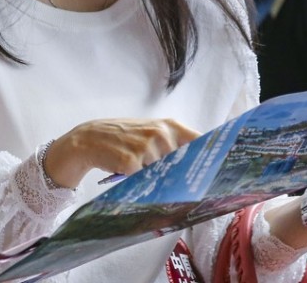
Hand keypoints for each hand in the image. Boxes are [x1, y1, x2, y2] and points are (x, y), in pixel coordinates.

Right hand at [43, 118, 199, 188]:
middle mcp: (159, 134)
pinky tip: (126, 170)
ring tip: (136, 165)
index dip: (208, 157)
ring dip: (153, 177)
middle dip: (176, 173)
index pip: (199, 142)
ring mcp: (145, 148)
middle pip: (182, 165)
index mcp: (167, 125)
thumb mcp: (148, 132)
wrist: (89, 138)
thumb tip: (198, 166)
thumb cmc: (122, 137)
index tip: (218, 169)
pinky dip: (137, 180)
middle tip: (163, 174)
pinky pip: (143, 180)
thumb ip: (172, 143)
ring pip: (162, 174)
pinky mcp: (131, 163)